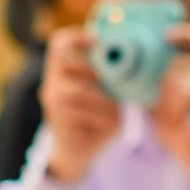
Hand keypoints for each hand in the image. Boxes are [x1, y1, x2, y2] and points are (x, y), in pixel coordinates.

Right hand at [39, 26, 121, 182]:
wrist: (77, 152)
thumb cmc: (97, 118)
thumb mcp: (108, 93)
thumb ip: (114, 77)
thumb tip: (137, 63)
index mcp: (63, 73)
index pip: (58, 43)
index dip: (76, 37)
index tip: (95, 41)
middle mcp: (52, 85)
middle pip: (63, 60)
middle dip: (91, 68)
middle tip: (107, 81)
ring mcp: (53, 103)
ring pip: (78, 90)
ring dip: (103, 100)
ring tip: (114, 109)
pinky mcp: (59, 121)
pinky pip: (84, 113)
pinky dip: (102, 118)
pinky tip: (109, 124)